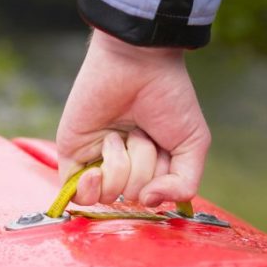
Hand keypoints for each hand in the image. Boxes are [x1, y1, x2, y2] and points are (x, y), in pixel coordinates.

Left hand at [56, 30, 209, 206]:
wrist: (137, 64)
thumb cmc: (169, 97)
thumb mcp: (193, 144)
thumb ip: (183, 185)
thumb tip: (149, 201)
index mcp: (152, 165)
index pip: (155, 197)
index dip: (161, 184)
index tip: (163, 152)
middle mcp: (124, 166)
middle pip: (133, 197)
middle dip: (142, 166)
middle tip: (141, 133)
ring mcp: (97, 162)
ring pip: (108, 196)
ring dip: (120, 165)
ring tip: (120, 134)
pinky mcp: (73, 156)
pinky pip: (78, 194)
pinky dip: (89, 189)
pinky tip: (95, 171)